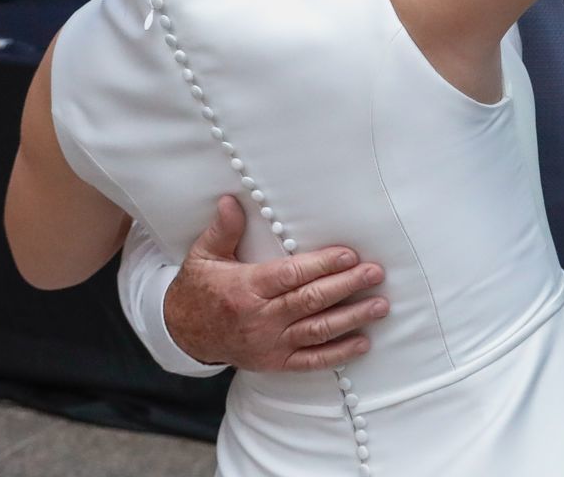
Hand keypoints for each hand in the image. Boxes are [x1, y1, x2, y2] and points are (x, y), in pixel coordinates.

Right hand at [163, 195, 388, 372]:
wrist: (183, 334)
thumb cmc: (199, 288)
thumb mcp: (204, 255)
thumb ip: (223, 229)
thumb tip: (230, 200)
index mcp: (246, 289)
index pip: (291, 275)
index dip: (322, 265)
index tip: (349, 255)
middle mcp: (260, 319)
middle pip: (310, 301)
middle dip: (346, 286)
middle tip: (375, 273)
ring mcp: (269, 344)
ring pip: (317, 331)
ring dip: (351, 318)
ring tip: (380, 305)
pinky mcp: (275, 363)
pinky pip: (311, 360)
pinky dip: (338, 353)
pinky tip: (363, 342)